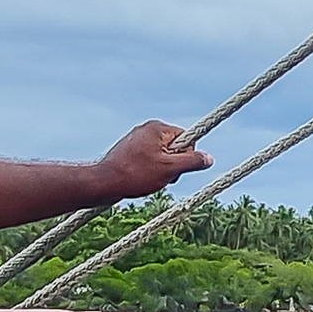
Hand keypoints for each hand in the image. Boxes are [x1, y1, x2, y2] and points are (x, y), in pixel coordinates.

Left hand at [90, 120, 211, 202]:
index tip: (175, 168)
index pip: (186, 138)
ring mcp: (136, 139)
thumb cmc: (135, 174)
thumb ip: (191, 162)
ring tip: (149, 179)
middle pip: (174, 147)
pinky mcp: (129, 150)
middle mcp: (146, 129)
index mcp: (157, 128)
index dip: (186, 156)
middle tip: (161, 176)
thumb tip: (208, 158)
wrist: (103, 183)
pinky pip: (149, 159)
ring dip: (162, 170)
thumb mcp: (169, 170)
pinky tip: (140, 179)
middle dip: (173, 164)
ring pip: (162, 155)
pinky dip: (149, 170)